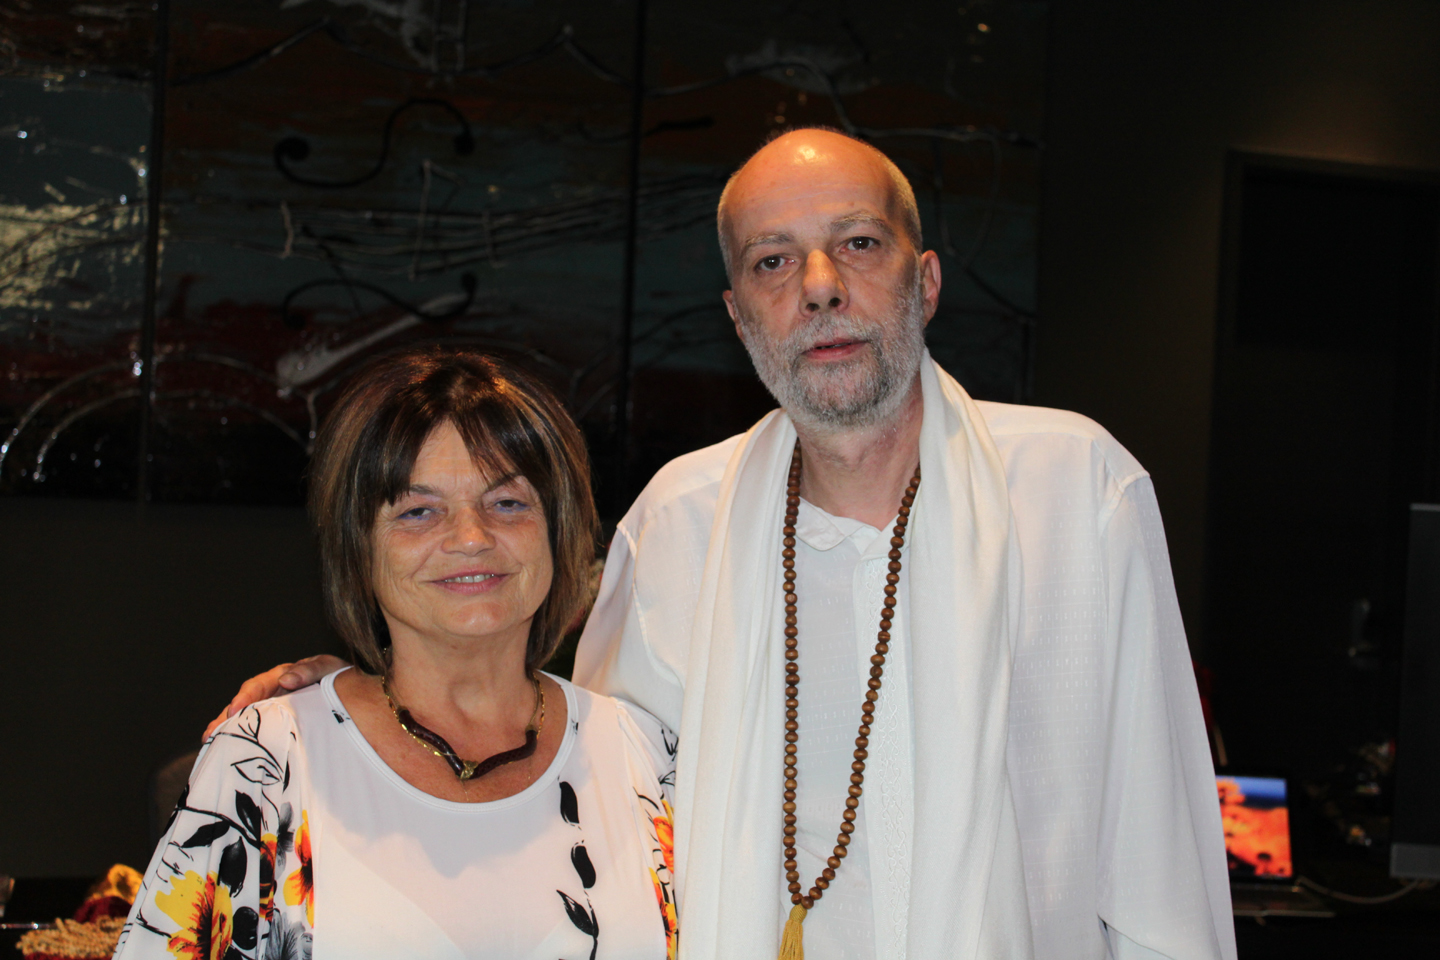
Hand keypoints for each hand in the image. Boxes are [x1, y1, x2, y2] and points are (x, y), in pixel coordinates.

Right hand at [203, 654, 347, 739]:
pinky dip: (244, 738)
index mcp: (284, 676)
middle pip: (245, 704)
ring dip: (228, 729)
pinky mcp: (281, 724)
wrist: (358, 695)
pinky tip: (230, 749)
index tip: (234, 709)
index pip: (258, 685)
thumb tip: (285, 679)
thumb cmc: (342, 679)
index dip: (245, 696)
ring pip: (248, 718)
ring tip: (211, 742)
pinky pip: (260, 730)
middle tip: (212, 733)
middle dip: (227, 717)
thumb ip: (309, 671)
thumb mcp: (328, 669)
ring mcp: (277, 709)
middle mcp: (275, 692)